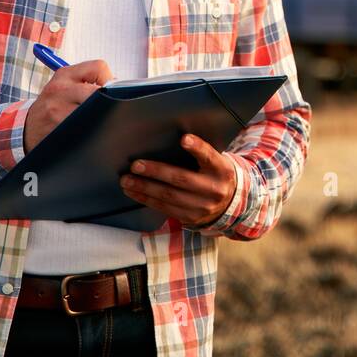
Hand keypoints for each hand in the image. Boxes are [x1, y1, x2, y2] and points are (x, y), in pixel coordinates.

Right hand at [23, 59, 112, 152]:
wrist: (27, 127)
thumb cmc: (55, 105)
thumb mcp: (66, 86)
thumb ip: (90, 82)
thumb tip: (124, 87)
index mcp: (65, 74)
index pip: (99, 67)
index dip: (111, 79)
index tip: (112, 91)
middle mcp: (60, 89)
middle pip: (98, 92)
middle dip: (109, 102)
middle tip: (113, 110)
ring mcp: (57, 111)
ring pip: (93, 114)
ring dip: (102, 119)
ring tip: (102, 122)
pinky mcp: (57, 131)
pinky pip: (84, 132)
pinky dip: (92, 133)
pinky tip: (91, 134)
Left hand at [120, 134, 237, 227]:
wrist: (229, 203)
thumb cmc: (214, 174)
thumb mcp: (216, 162)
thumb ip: (200, 153)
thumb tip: (171, 139)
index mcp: (221, 170)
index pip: (209, 157)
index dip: (197, 148)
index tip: (183, 139)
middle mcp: (213, 189)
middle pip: (181, 179)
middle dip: (156, 172)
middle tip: (135, 165)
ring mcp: (202, 206)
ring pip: (169, 196)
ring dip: (144, 188)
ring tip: (127, 180)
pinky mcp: (190, 218)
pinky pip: (165, 208)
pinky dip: (146, 200)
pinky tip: (134, 192)